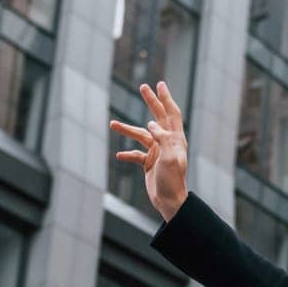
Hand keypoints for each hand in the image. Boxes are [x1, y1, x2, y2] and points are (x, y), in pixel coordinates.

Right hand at [110, 81, 188, 220]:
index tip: (159, 84)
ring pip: (141, 135)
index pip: (172, 113)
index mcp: (175, 140)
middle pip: (158, 117)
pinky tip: (118, 155)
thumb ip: (162, 139)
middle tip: (143, 87)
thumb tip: (151, 124)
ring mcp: (158, 152)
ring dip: (127, 129)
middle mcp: (167, 143)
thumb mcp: (169, 159)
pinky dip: (127, 153)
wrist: (170, 202)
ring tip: (112, 124)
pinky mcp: (150, 163)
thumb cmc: (172, 181)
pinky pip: (136, 154)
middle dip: (151, 102)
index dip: (166, 98)